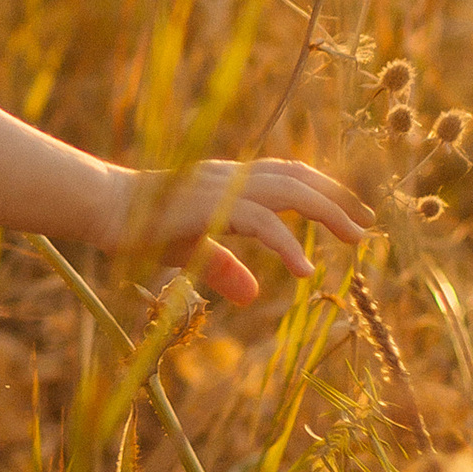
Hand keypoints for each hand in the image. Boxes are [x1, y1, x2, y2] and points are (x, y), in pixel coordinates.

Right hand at [102, 156, 375, 304]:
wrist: (102, 207)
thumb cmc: (140, 227)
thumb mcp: (191, 253)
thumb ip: (223, 269)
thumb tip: (252, 296)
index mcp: (231, 183)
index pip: (288, 175)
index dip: (324, 188)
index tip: (354, 210)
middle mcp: (233, 178)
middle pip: (298, 177)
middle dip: (339, 197)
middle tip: (370, 223)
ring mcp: (222, 190)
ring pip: (288, 192)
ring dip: (328, 212)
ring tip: (357, 237)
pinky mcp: (209, 208)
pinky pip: (259, 223)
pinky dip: (286, 244)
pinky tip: (304, 269)